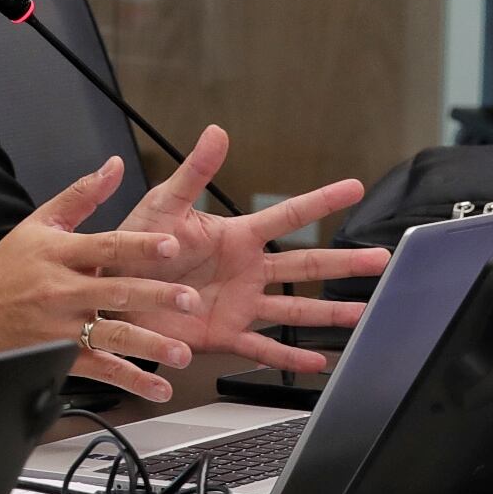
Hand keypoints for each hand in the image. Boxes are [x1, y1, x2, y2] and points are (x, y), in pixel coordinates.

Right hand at [0, 156, 199, 401]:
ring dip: (149, 345)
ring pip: (111, 335)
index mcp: (59, 253)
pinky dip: (130, 380)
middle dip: (155, 296)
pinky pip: (100, 369)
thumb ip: (81, 195)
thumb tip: (113, 166)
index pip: (105, 245)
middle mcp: (62, 290)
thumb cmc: (5, 268)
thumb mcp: (39, 223)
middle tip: (189, 299)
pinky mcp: (60, 357)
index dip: (138, 246)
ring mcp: (62, 327)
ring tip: (182, 352)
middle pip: (115, 291)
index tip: (171, 245)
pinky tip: (157, 387)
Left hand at [113, 125, 389, 371]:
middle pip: (306, 264)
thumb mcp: (164, 203)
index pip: (287, 216)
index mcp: (235, 237)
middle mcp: (245, 270)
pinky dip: (290, 356)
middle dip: (344, 261)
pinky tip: (319, 360)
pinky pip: (263, 348)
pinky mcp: (224, 333)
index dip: (321, 200)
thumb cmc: (134, 244)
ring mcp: (239, 303)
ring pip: (295, 308)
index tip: (354, 187)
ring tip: (365, 314)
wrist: (110, 289)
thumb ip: (194, 172)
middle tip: (382, 259)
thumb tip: (216, 132)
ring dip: (330, 312)